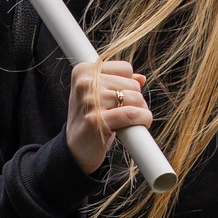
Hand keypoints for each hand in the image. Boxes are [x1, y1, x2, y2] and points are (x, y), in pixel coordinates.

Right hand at [64, 59, 151, 173]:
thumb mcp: (99, 95)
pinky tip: (137, 126)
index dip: (127, 85)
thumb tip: (141, 78)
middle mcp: (84, 82)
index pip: (125, 69)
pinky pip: (132, 114)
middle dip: (134, 100)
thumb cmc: (89, 119)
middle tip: (122, 113)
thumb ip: (119, 82)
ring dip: (139, 112)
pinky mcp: (96, 119)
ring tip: (126, 120)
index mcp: (83, 71)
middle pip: (133, 84)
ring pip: (135, 98)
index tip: (118, 98)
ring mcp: (89, 100)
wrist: (75, 148)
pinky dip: (142, 120)